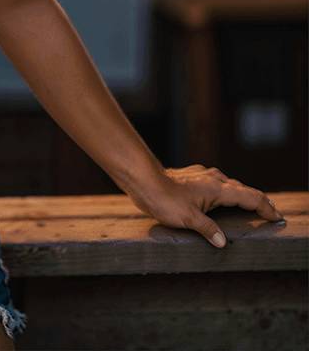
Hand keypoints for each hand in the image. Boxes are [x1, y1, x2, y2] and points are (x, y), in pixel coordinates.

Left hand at [127, 163, 284, 247]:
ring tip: (246, 205)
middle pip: (241, 189)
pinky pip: (214, 182)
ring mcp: (201, 175)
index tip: (276, 217)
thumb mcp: (188, 219)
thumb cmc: (164, 198)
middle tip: (268, 212)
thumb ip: (208, 230)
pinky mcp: (190, 175)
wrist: (142, 178)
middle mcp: (213, 179)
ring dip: (239, 194)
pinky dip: (223, 190)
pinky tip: (216, 196)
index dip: (265, 207)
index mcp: (218, 189)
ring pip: (227, 184)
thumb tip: (222, 242)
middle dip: (256, 200)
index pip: (250, 197)